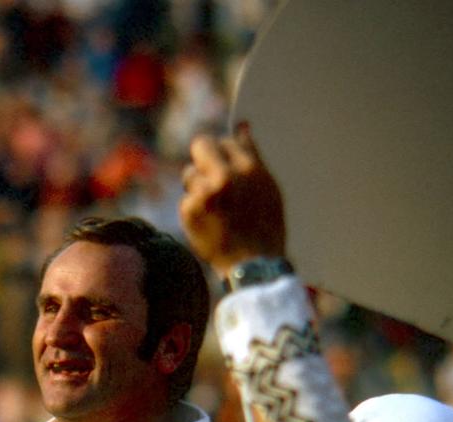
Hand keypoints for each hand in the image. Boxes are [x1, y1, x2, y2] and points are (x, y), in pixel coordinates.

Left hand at [179, 122, 286, 277]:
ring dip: (196, 187)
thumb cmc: (264, 227)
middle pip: (200, 144)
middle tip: (207, 177)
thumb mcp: (267, 188)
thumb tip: (242, 126)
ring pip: (189, 173)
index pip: (226, 140)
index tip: (223, 166)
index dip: (222, 153)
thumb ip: (252, 156)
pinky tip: (208, 224)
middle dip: (202, 158)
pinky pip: (185, 199)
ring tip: (213, 209)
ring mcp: (206, 192)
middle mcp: (227, 175)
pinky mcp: (190, 209)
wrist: (253, 263)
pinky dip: (192, 210)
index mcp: (250, 167)